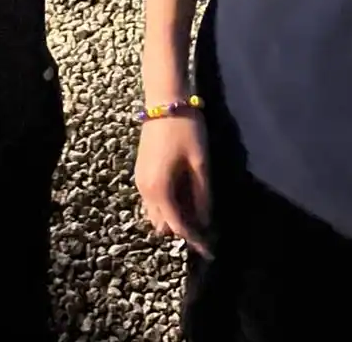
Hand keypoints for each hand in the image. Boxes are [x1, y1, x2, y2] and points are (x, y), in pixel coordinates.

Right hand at [135, 116, 212, 259]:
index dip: (195, 239)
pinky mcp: (141, 171)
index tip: (211, 249)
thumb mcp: (199, 163)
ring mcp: (140, 180)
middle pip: (163, 224)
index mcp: (160, 190)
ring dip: (173, 217)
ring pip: (155, 212)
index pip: (178, 225)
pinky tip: (183, 193)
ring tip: (195, 209)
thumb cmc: (186, 130)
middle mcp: (146, 190)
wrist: (164, 101)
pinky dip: (166, 204)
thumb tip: (205, 221)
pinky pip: (152, 199)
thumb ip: (201, 195)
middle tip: (205, 226)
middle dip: (182, 229)